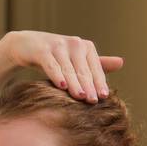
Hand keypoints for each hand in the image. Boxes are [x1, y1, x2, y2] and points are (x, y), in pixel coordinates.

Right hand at [3, 30, 122, 102]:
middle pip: (82, 69)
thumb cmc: (54, 56)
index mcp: (85, 47)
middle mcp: (74, 44)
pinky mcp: (42, 50)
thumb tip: (121, 63)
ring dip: (75, 83)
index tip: (103, 97)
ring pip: (68, 68)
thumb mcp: (75, 60)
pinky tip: (61, 86)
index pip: (94, 67)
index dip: (99, 82)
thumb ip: (96, 63)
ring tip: (80, 97)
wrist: (25, 46)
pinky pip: (51, 65)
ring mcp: (57, 46)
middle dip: (88, 85)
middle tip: (93, 101)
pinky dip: (56, 75)